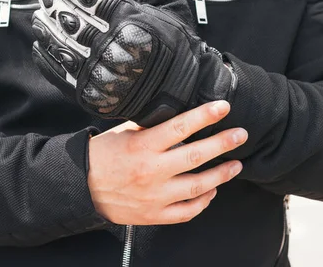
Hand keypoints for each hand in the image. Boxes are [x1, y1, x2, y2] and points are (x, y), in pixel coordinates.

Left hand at [31, 0, 236, 127]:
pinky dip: (48, 60)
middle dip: (54, 4)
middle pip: (74, 21)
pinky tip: (39, 45)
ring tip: (37, 15)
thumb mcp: (172, 5)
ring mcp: (102, 75)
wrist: (185, 94)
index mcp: (133, 23)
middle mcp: (115, 48)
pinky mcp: (94, 96)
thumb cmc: (178, 47)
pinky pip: (63, 76)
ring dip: (47, 29)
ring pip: (64, 47)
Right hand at [87, 101, 247, 224]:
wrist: (81, 187)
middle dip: (223, 143)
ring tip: (237, 164)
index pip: (180, 127)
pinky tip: (212, 191)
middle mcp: (152, 171)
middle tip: (241, 134)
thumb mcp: (124, 132)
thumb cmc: (102, 155)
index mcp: (142, 146)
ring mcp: (155, 196)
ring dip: (221, 175)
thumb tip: (178, 115)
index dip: (205, 115)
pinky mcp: (154, 215)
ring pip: (198, 186)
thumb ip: (151, 126)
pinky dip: (203, 201)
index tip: (223, 107)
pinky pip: (187, 211)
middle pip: (196, 155)